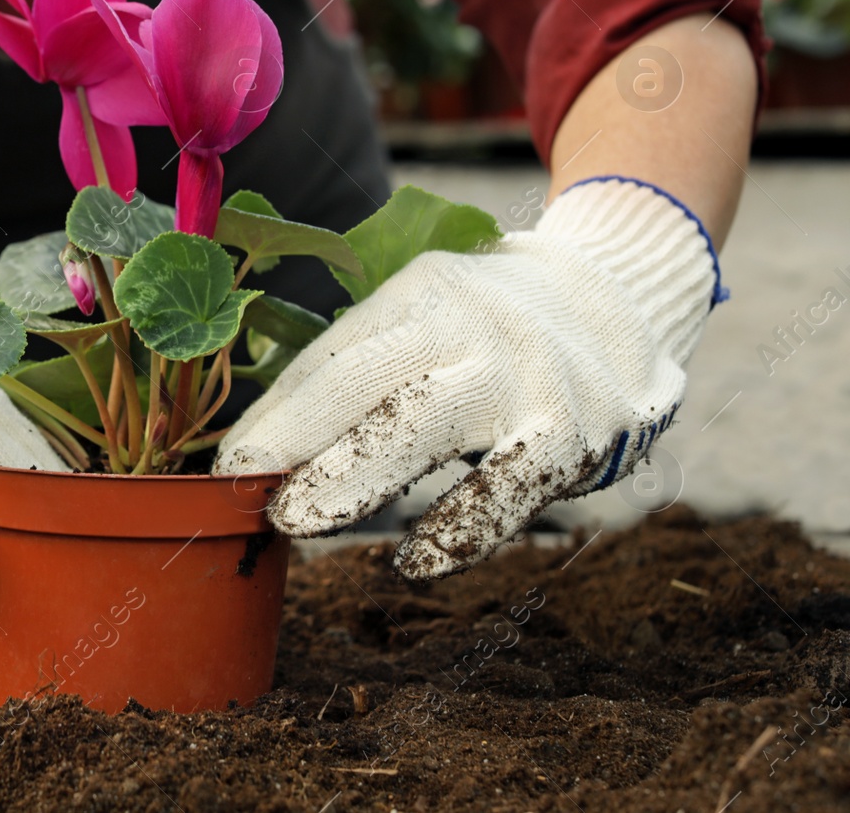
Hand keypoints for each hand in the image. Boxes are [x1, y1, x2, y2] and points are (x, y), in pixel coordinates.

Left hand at [215, 178, 720, 578]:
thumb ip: (362, 367)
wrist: (628, 298)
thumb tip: (264, 447)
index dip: (276, 415)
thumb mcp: (430, 316)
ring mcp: (520, 377)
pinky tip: (414, 562)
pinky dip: (457, 530)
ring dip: (353, 477)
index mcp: (419, 295)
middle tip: (247, 487)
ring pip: (423, 426)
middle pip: (365, 382)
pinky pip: (503, 488)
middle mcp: (466, 327)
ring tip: (299, 520)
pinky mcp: (572, 433)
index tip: (229, 464)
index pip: (331, 358)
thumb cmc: (494, 326)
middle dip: (298, 438)